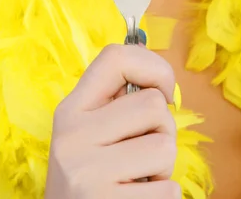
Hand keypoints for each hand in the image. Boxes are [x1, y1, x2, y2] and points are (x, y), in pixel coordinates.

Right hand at [44, 44, 179, 198]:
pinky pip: (168, 189)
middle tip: (142, 151)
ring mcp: (87, 174)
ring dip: (164, 166)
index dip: (153, 67)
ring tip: (138, 177)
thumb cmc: (91, 177)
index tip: (162, 91)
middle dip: (162, 130)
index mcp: (71, 109)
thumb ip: (117, 103)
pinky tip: (137, 198)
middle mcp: (72, 136)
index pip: (116, 57)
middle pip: (154, 106)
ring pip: (165, 145)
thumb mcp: (89, 132)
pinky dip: (163, 195)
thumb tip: (162, 80)